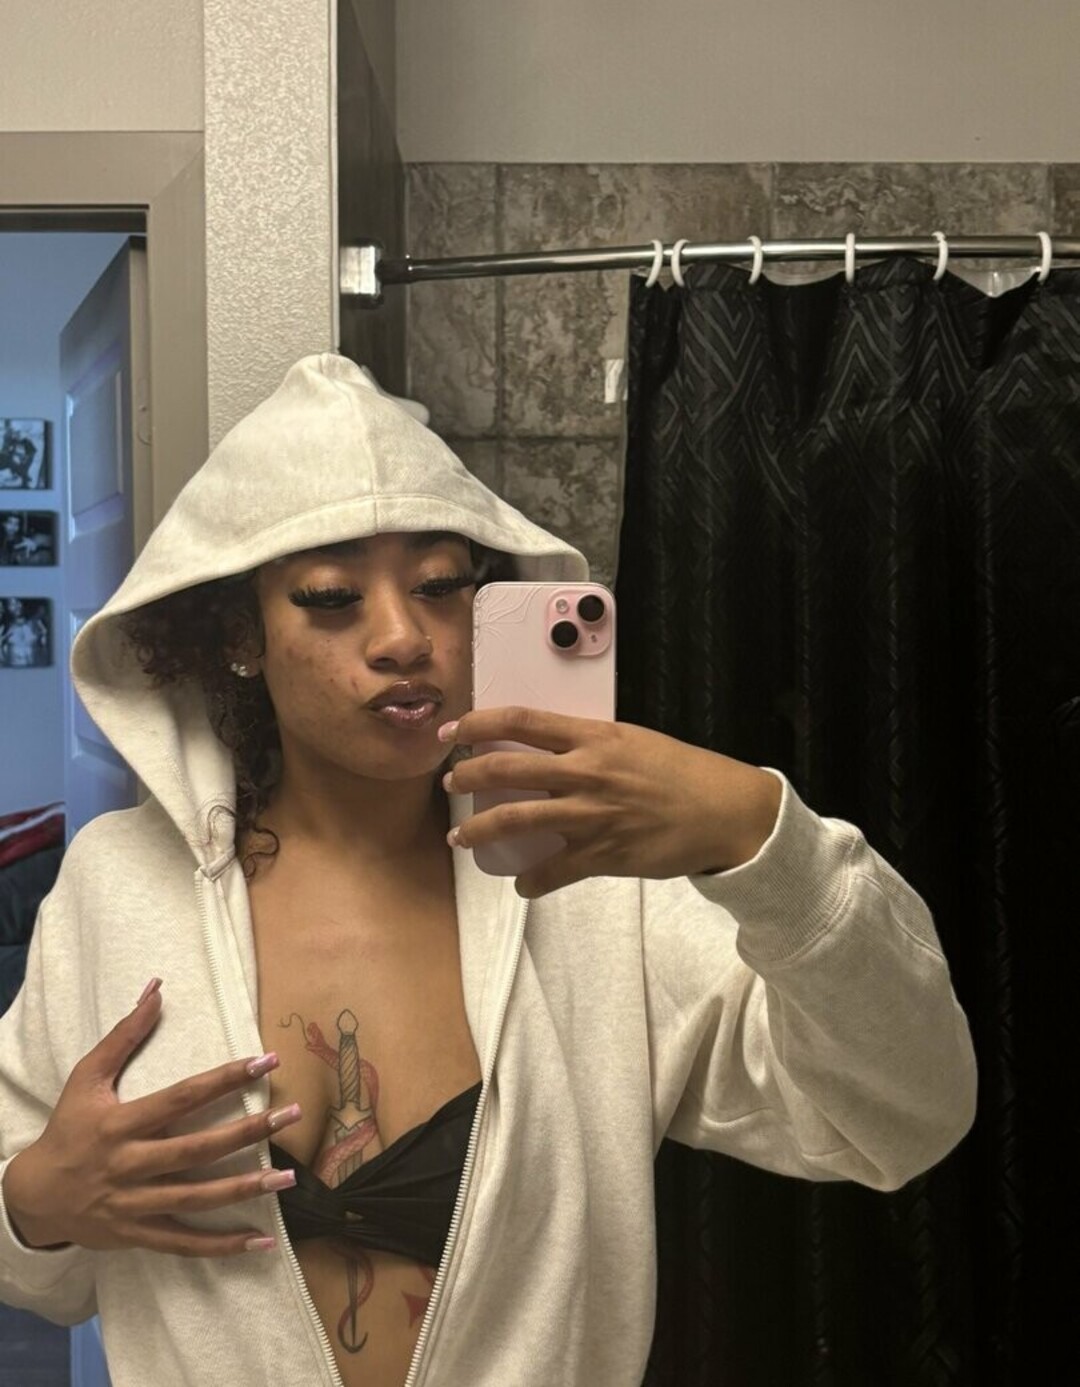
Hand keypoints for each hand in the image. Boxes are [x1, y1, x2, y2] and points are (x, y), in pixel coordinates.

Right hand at [3, 980, 300, 1257]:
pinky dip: (222, 1246)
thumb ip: (124, 1035)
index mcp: (121, 1123)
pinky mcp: (137, 1236)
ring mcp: (134, 1205)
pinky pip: (184, 1243)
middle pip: (197, 1150)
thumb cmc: (68, 1129)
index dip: (225, 1078)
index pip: (182, 1097)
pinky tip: (261, 1241)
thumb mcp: (87, 1078)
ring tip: (288, 1178)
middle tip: (292, 1115)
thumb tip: (156, 989)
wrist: (33, 1197)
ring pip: (197, 1199)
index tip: (266, 1061)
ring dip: (245, 1190)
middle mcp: (130, 1164)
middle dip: (248, 1131)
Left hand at [439, 707, 781, 897]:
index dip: (478, 723)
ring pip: (516, 820)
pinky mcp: (602, 854)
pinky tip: (522, 883)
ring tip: (461, 837)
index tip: (452, 730)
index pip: (521, 721)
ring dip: (480, 831)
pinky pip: (552, 871)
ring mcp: (591, 814)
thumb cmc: (683, 772)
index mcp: (593, 736)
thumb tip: (551, 748)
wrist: (725, 812)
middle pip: (505, 769)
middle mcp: (586, 772)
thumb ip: (590, 744)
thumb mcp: (633, 741)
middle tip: (451, 783)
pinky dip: (531, 880)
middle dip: (467, 777)